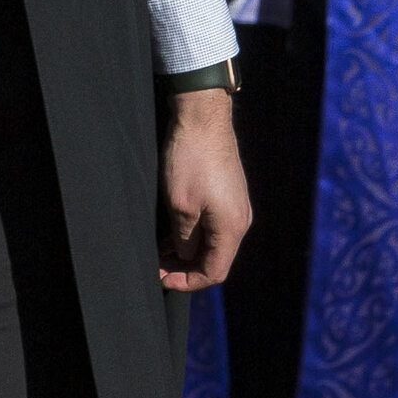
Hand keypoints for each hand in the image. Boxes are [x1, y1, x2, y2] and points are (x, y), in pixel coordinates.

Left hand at [158, 86, 249, 290]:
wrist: (202, 116)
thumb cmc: (190, 159)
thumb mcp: (180, 206)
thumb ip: (184, 239)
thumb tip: (186, 256)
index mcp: (232, 227)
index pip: (214, 272)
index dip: (187, 282)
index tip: (162, 279)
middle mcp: (240, 219)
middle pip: (216, 258)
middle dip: (186, 268)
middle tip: (157, 266)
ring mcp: (236, 205)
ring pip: (214, 241)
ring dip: (188, 250)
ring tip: (160, 251)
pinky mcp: (229, 192)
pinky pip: (214, 224)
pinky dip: (194, 233)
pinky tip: (173, 231)